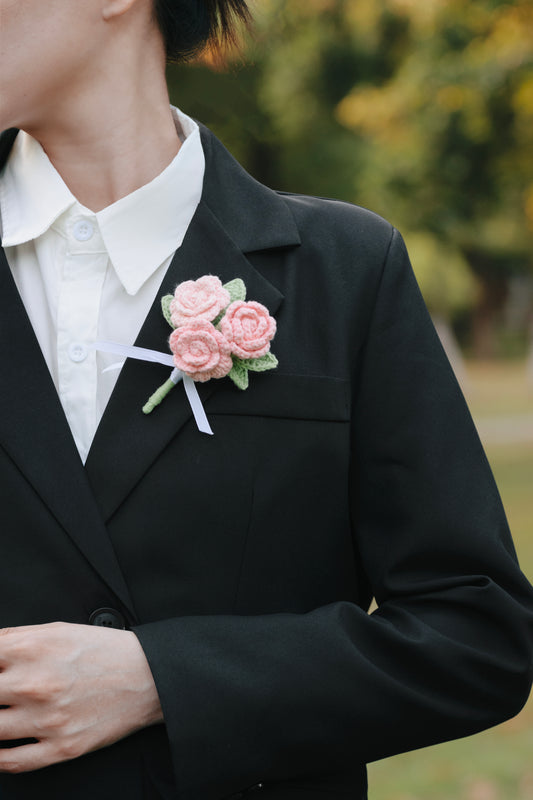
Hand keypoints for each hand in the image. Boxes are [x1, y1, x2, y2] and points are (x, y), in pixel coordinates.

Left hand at [0, 622, 162, 772]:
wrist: (147, 676)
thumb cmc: (103, 651)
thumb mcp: (56, 630)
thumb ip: (12, 639)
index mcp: (31, 649)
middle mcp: (34, 684)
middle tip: (0, 695)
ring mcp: (46, 719)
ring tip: (2, 716)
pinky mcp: (60, 747)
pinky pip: (10, 762)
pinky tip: (0, 746)